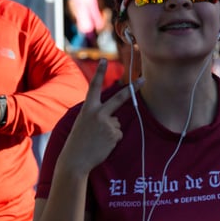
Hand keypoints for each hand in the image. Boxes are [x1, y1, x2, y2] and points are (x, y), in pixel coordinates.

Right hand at [57, 59, 143, 174]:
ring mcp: (107, 123)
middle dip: (133, 89)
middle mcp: (98, 113)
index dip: (99, 72)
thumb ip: (97, 116)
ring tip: (97, 140)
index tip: (104, 59)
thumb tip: (117, 119)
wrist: (75, 161)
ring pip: (117, 123)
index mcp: (87, 109)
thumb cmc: (78, 142)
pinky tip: (102, 145)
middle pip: (119, 98)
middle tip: (144, 79)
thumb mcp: (83, 123)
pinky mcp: (114, 134)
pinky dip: (113, 140)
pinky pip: (119, 134)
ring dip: (110, 131)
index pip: (94, 87)